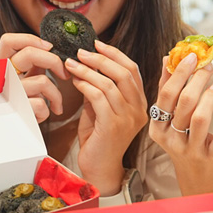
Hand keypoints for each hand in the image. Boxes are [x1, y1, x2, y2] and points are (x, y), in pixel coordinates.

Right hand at [0, 33, 68, 122]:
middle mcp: (2, 77)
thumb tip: (50, 49)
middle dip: (55, 61)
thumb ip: (32, 65)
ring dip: (56, 95)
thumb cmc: (20, 104)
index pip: (8, 41)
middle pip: (29, 54)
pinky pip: (42, 104)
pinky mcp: (17, 109)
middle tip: (65, 73)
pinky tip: (45, 115)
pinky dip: (49, 111)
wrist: (9, 133)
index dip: (31, 39)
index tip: (50, 47)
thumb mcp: (23, 80)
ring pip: (43, 81)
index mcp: (2, 66)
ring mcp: (9, 92)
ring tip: (56, 104)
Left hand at [64, 40, 147, 195]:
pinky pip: (99, 97)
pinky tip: (75, 83)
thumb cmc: (99, 139)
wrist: (99, 168)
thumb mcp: (102, 109)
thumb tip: (87, 65)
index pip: (133, 70)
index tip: (97, 44)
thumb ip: (101, 89)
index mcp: (140, 104)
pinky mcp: (113, 126)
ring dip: (87, 71)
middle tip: (80, 52)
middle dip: (100, 58)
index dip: (115, 54)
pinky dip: (85, 86)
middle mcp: (139, 110)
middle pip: (124, 73)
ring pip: (110, 83)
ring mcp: (128, 118)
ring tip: (71, 65)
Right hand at [149, 54, 212, 195]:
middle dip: (197, 81)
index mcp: (158, 127)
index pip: (166, 95)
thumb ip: (168, 90)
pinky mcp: (211, 158)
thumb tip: (169, 58)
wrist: (197, 176)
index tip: (192, 56)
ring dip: (210, 98)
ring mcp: (192, 150)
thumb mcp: (170, 119)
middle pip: (184, 104)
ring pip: (200, 119)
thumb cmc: (183, 141)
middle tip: (207, 67)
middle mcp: (172, 140)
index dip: (179, 73)